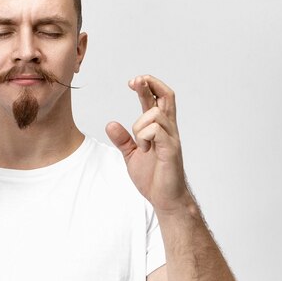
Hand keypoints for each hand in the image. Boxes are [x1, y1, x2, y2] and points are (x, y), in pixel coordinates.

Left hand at [106, 75, 189, 213]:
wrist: (165, 199)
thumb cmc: (153, 178)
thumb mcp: (131, 155)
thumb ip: (122, 140)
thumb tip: (110, 124)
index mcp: (159, 129)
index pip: (157, 99)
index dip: (147, 86)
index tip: (133, 82)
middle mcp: (168, 130)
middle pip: (167, 96)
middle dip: (150, 84)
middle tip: (134, 81)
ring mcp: (171, 138)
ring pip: (155, 114)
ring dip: (140, 124)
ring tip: (140, 144)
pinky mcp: (171, 150)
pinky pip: (156, 131)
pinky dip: (144, 136)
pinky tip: (144, 149)